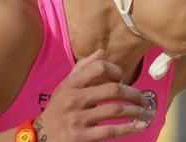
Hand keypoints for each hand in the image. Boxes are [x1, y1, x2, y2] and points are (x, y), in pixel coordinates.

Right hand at [35, 49, 153, 140]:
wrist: (41, 136)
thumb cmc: (57, 108)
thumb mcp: (65, 86)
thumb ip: (83, 68)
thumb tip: (102, 52)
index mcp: (71, 84)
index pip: (99, 68)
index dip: (115, 70)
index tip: (122, 77)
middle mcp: (74, 99)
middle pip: (113, 89)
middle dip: (133, 93)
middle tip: (143, 99)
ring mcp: (78, 119)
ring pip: (115, 110)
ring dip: (135, 111)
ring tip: (145, 112)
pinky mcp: (82, 136)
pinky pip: (111, 130)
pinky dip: (129, 128)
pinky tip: (139, 126)